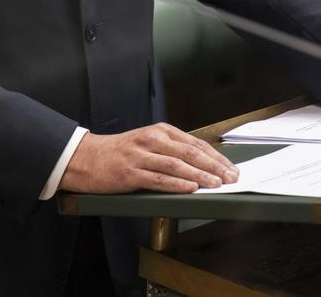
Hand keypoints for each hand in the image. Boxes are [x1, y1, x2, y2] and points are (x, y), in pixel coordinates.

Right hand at [58, 122, 238, 193]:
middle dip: (214, 166)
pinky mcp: (131, 172)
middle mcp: (153, 139)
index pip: (195, 143)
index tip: (231, 168)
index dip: (216, 156)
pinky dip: (177, 183)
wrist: (88, 157)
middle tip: (230, 177)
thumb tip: (203, 166)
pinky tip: (190, 188)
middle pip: (190, 152)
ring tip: (216, 183)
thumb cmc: (121, 152)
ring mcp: (141, 155)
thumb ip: (172, 151)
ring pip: (177, 165)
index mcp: (160, 131)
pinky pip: (158, 178)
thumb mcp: (149, 143)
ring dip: (200, 175)